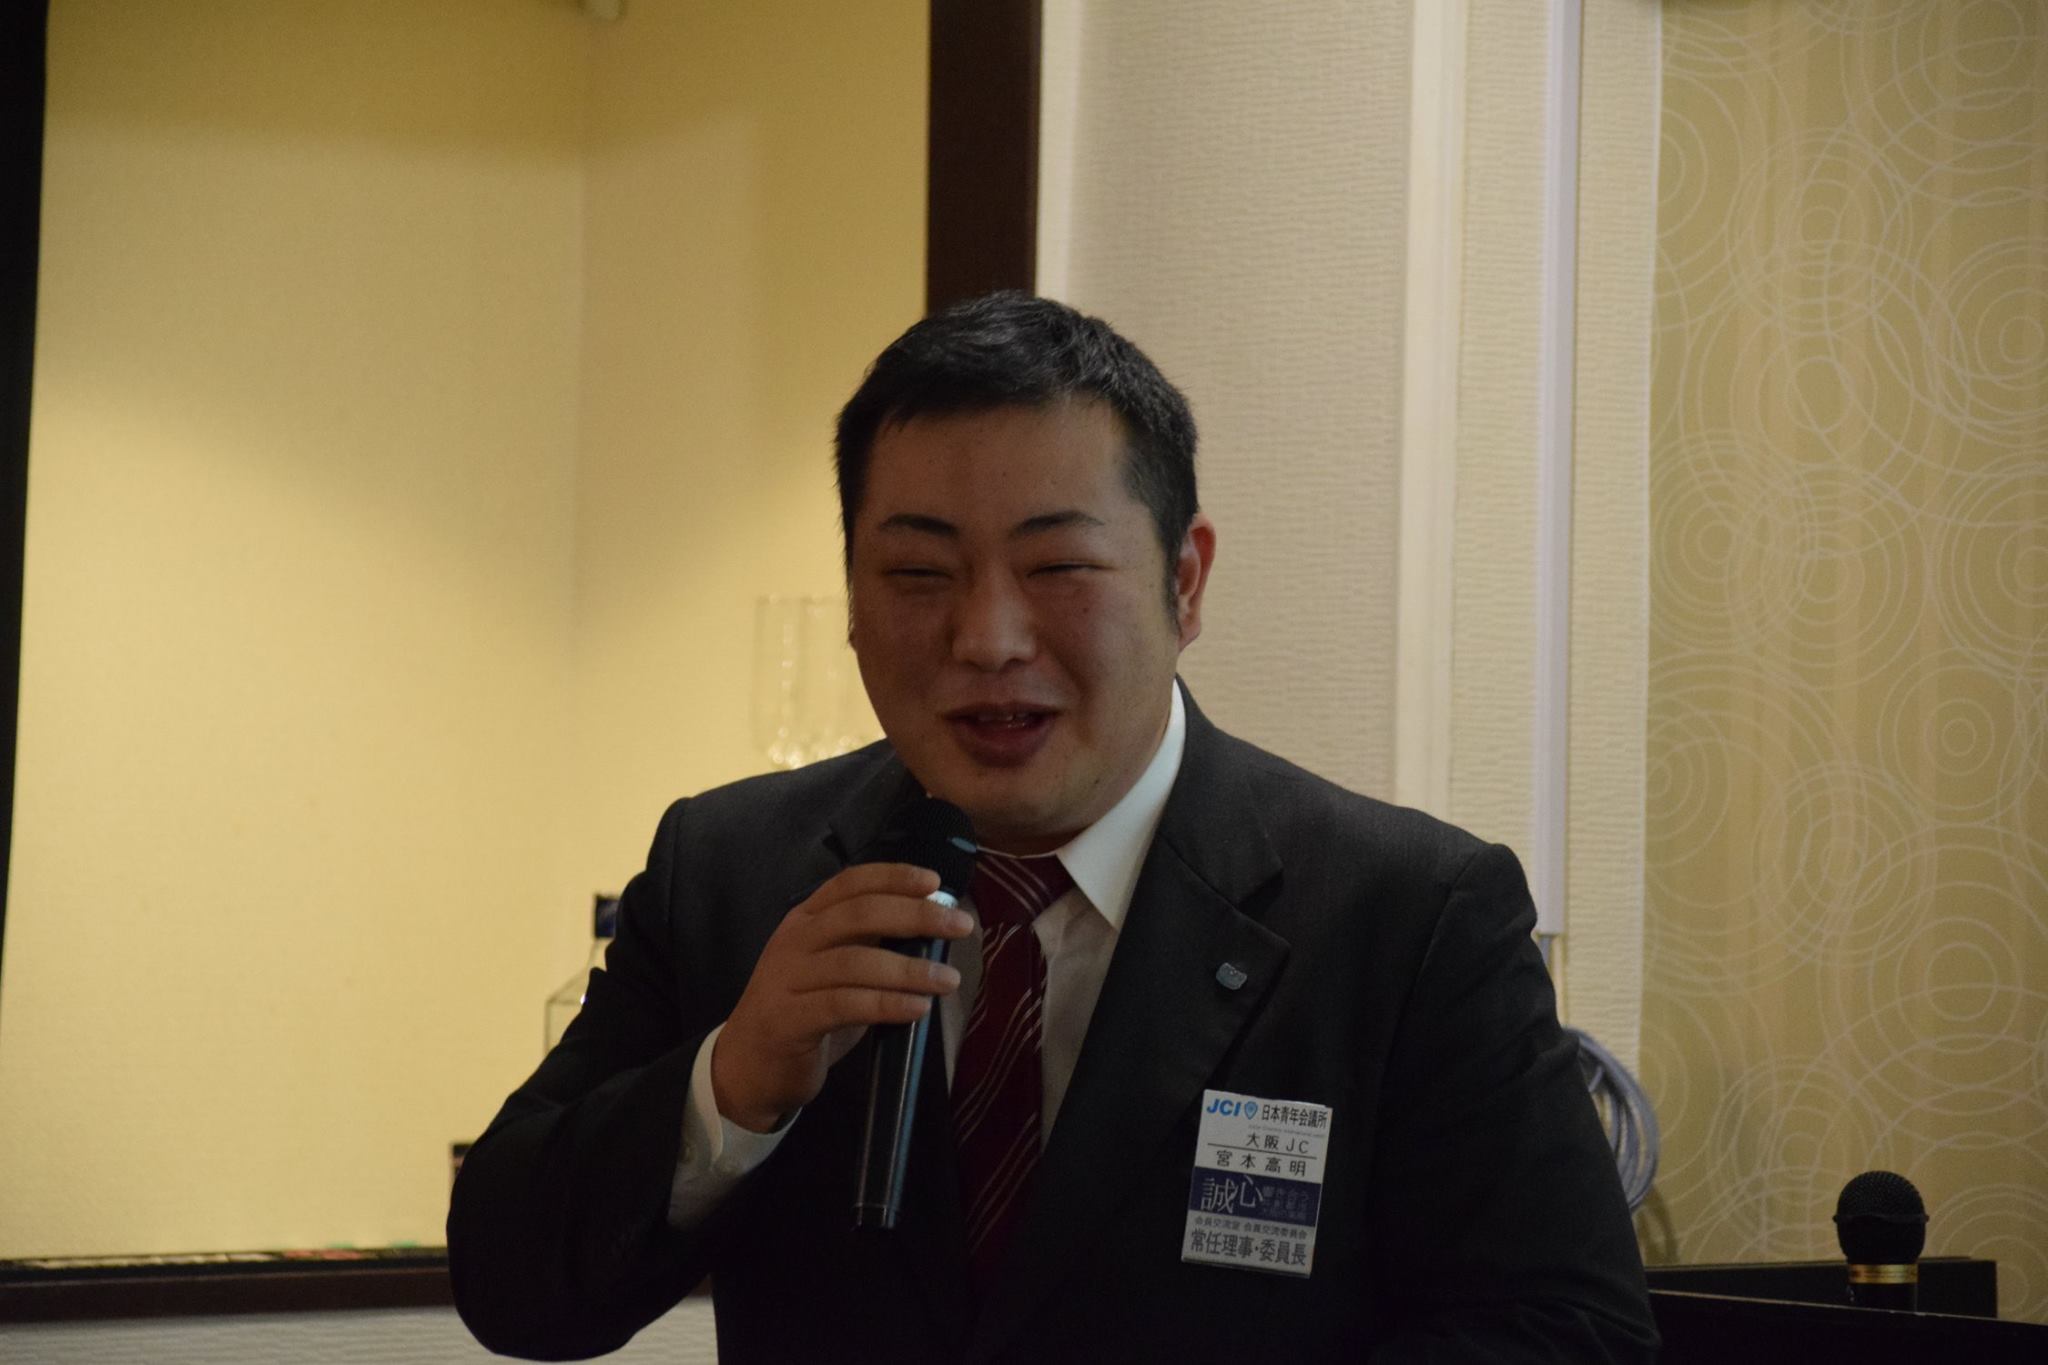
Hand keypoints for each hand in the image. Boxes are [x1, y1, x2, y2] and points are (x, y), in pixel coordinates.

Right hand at [711, 863, 971, 1132]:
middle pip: (859, 914)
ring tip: (949, 980)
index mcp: (805, 919)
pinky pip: (845, 1005)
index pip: (850, 883)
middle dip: (915, 915)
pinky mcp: (788, 1021)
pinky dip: (886, 1004)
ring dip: (909, 969)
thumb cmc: (805, 1012)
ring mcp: (786, 980)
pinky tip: (917, 1009)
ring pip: (855, 961)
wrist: (748, 1067)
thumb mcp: (834, 969)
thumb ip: (870, 945)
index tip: (935, 882)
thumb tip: (934, 928)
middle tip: (959, 925)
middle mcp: (794, 941)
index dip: (893, 876)